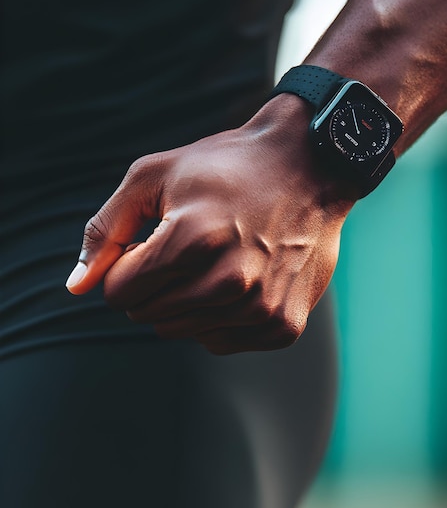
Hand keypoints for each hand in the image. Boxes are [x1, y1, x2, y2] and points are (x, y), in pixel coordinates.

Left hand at [66, 96, 355, 353]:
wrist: (309, 167)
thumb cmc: (226, 166)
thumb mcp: (154, 176)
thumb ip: (106, 231)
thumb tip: (75, 287)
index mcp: (192, 240)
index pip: (118, 292)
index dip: (127, 265)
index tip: (152, 241)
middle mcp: (230, 281)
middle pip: (148, 314)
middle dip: (154, 282)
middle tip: (189, 244)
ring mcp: (261, 308)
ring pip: (182, 331)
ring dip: (187, 298)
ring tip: (218, 257)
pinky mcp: (283, 325)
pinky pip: (220, 341)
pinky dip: (220, 314)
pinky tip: (242, 276)